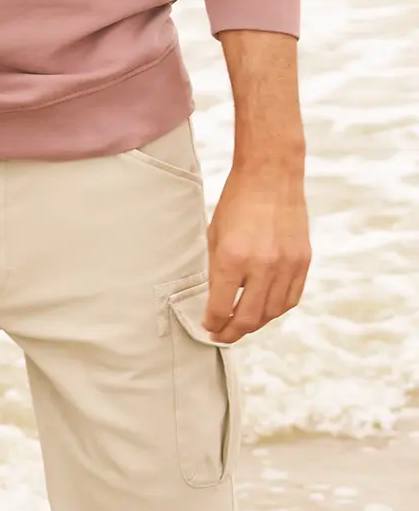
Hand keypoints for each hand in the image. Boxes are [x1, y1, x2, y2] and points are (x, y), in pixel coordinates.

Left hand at [203, 160, 311, 342]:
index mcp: (233, 258)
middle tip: (221, 335)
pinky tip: (264, 310)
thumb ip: (217, 270)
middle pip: (248, 318)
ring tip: (241, 325)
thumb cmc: (237, 202)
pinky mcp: (303, 262)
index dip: (212, 323)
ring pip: (272, 313)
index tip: (208, 327)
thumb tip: (217, 302)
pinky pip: (291, 299)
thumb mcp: (216, 235)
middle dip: (231, 333)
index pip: (221, 307)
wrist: (271, 175)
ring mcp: (286, 265)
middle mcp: (262, 266)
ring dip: (255, 324)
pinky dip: (276, 310)